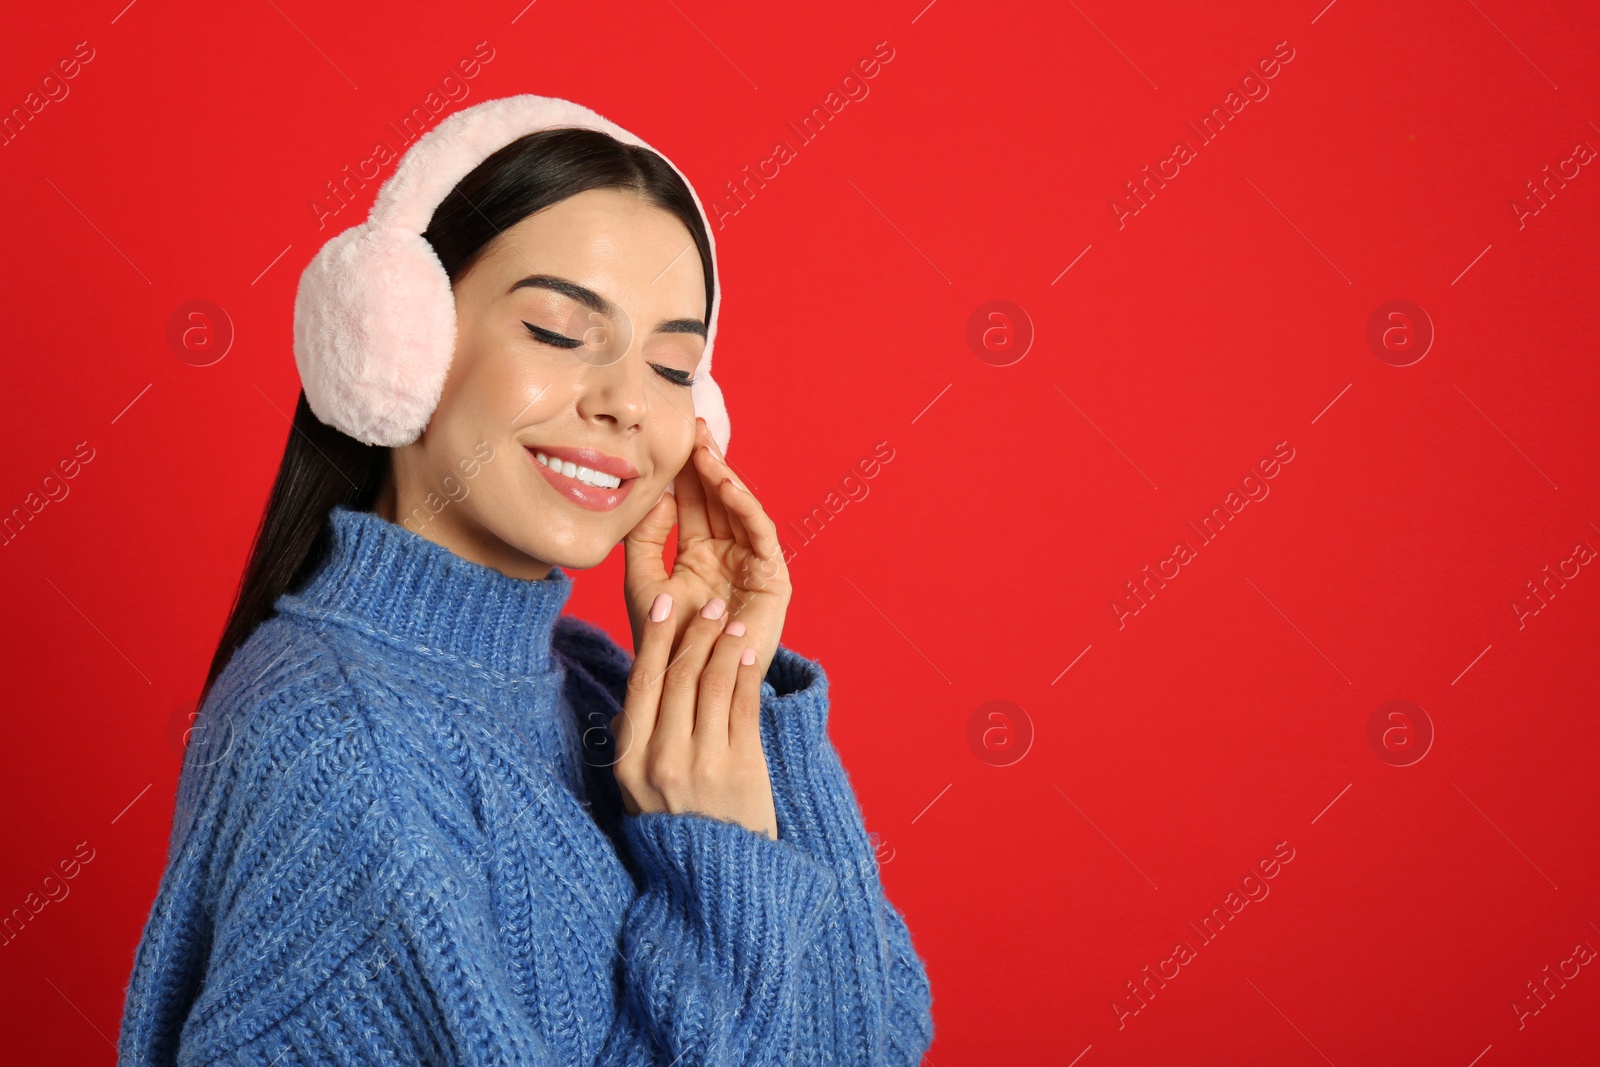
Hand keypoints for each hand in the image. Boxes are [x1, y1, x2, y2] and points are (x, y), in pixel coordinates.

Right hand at [610, 590, 777, 839]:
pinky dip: (745, 672)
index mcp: (629, 762)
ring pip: (712, 684)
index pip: (640, 684)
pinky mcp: (742, 769)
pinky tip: (747, 654)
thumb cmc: (680, 830)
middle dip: (695, 633)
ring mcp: (703, 764)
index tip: (664, 604)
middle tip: (710, 606)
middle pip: (677, 676)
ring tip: (733, 624)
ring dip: (723, 646)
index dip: (653, 638)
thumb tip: (632, 697)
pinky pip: (744, 705)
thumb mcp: (639, 792)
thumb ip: (635, 743)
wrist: (719, 882)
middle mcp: (661, 760)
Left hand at [623, 416, 792, 682]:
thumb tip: (653, 494)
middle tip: (694, 425)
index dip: (684, 472)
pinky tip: (726, 484)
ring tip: (706, 448)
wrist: (686, 688)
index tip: (669, 437)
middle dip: (706, 462)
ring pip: (739, 510)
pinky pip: (760, 534)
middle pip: (717, 499)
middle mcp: (727, 554)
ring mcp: (751, 565)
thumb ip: (643, 540)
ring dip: (724, 477)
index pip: (693, 503)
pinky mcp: (772, 579)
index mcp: (698, 554)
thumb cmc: (662, 643)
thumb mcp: (642, 584)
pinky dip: (745, 507)